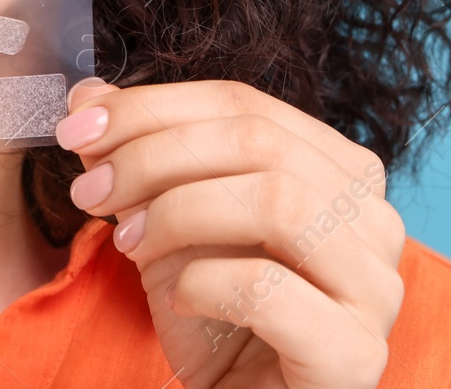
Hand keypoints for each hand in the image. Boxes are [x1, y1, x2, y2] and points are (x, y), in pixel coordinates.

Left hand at [54, 79, 405, 388]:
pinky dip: (205, 283)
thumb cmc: (213, 315)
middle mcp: (373, 220)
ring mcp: (374, 289)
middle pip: (259, 142)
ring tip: (127, 242)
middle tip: (90, 189)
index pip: (244, 103)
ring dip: (178, 212)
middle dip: (154, 156)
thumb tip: (88, 95)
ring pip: (278, 203)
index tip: (76, 126)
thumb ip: (138, 155)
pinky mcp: (354, 354)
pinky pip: (271, 291)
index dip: (152, 107)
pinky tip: (177, 299)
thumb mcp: (167, 221)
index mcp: (340, 170)